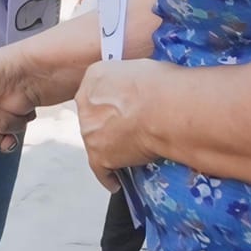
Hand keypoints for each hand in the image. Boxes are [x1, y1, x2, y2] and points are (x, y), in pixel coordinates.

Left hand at [77, 59, 156, 191]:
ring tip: (126, 155)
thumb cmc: (163, 85)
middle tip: (128, 130)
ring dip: (109, 148)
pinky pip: (101, 171)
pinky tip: (115, 183)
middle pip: (94, 117)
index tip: (122, 108)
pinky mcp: (99, 156)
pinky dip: (108, 177)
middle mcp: (86, 103)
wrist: (165, 109)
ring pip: (97, 142)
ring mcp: (90, 132)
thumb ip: (132, 79)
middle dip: (108, 124)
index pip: (99, 91)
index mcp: (95, 76)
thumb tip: (143, 86)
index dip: (112, 101)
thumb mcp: (142, 67)